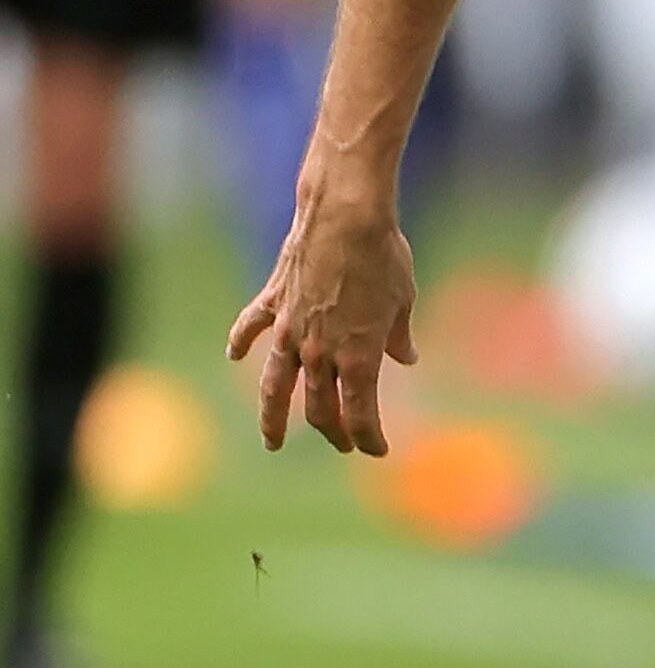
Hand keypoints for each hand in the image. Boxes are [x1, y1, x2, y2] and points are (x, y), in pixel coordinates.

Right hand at [227, 181, 417, 455]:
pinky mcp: (272, 303)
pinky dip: (241, 343)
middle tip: (341, 444)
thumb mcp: (403, 301)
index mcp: (357, 358)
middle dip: (332, 431)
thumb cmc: (383, 258)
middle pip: (319, 407)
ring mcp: (290, 329)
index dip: (368, 437)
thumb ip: (398, 337)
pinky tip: (235, 357)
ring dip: (273, 416)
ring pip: (276, 385)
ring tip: (272, 441)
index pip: (360, 414)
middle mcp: (319, 352)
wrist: (345, 218)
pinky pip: (251, 328)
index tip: (376, 449)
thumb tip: (406, 358)